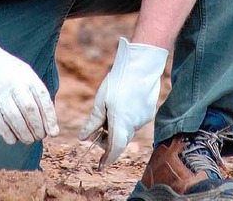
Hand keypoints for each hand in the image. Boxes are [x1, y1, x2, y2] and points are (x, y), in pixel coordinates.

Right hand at [0, 30, 59, 144]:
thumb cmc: (6, 70)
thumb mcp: (24, 73)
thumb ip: (35, 91)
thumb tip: (47, 118)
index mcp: (27, 76)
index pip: (43, 99)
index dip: (50, 117)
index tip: (53, 132)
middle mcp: (14, 84)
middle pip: (30, 110)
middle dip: (37, 127)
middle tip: (40, 136)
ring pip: (15, 118)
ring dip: (24, 133)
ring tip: (29, 140)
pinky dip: (7, 133)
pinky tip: (13, 140)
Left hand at [79, 37, 167, 167]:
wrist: (142, 66)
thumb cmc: (118, 81)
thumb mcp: (101, 101)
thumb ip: (93, 122)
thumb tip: (84, 138)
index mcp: (120, 123)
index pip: (114, 149)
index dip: (107, 159)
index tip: (100, 166)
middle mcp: (134, 125)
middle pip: (119, 140)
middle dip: (107, 141)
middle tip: (95, 133)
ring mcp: (143, 119)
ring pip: (126, 130)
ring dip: (115, 128)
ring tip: (107, 112)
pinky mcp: (148, 112)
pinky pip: (134, 122)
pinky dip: (124, 120)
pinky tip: (120, 106)